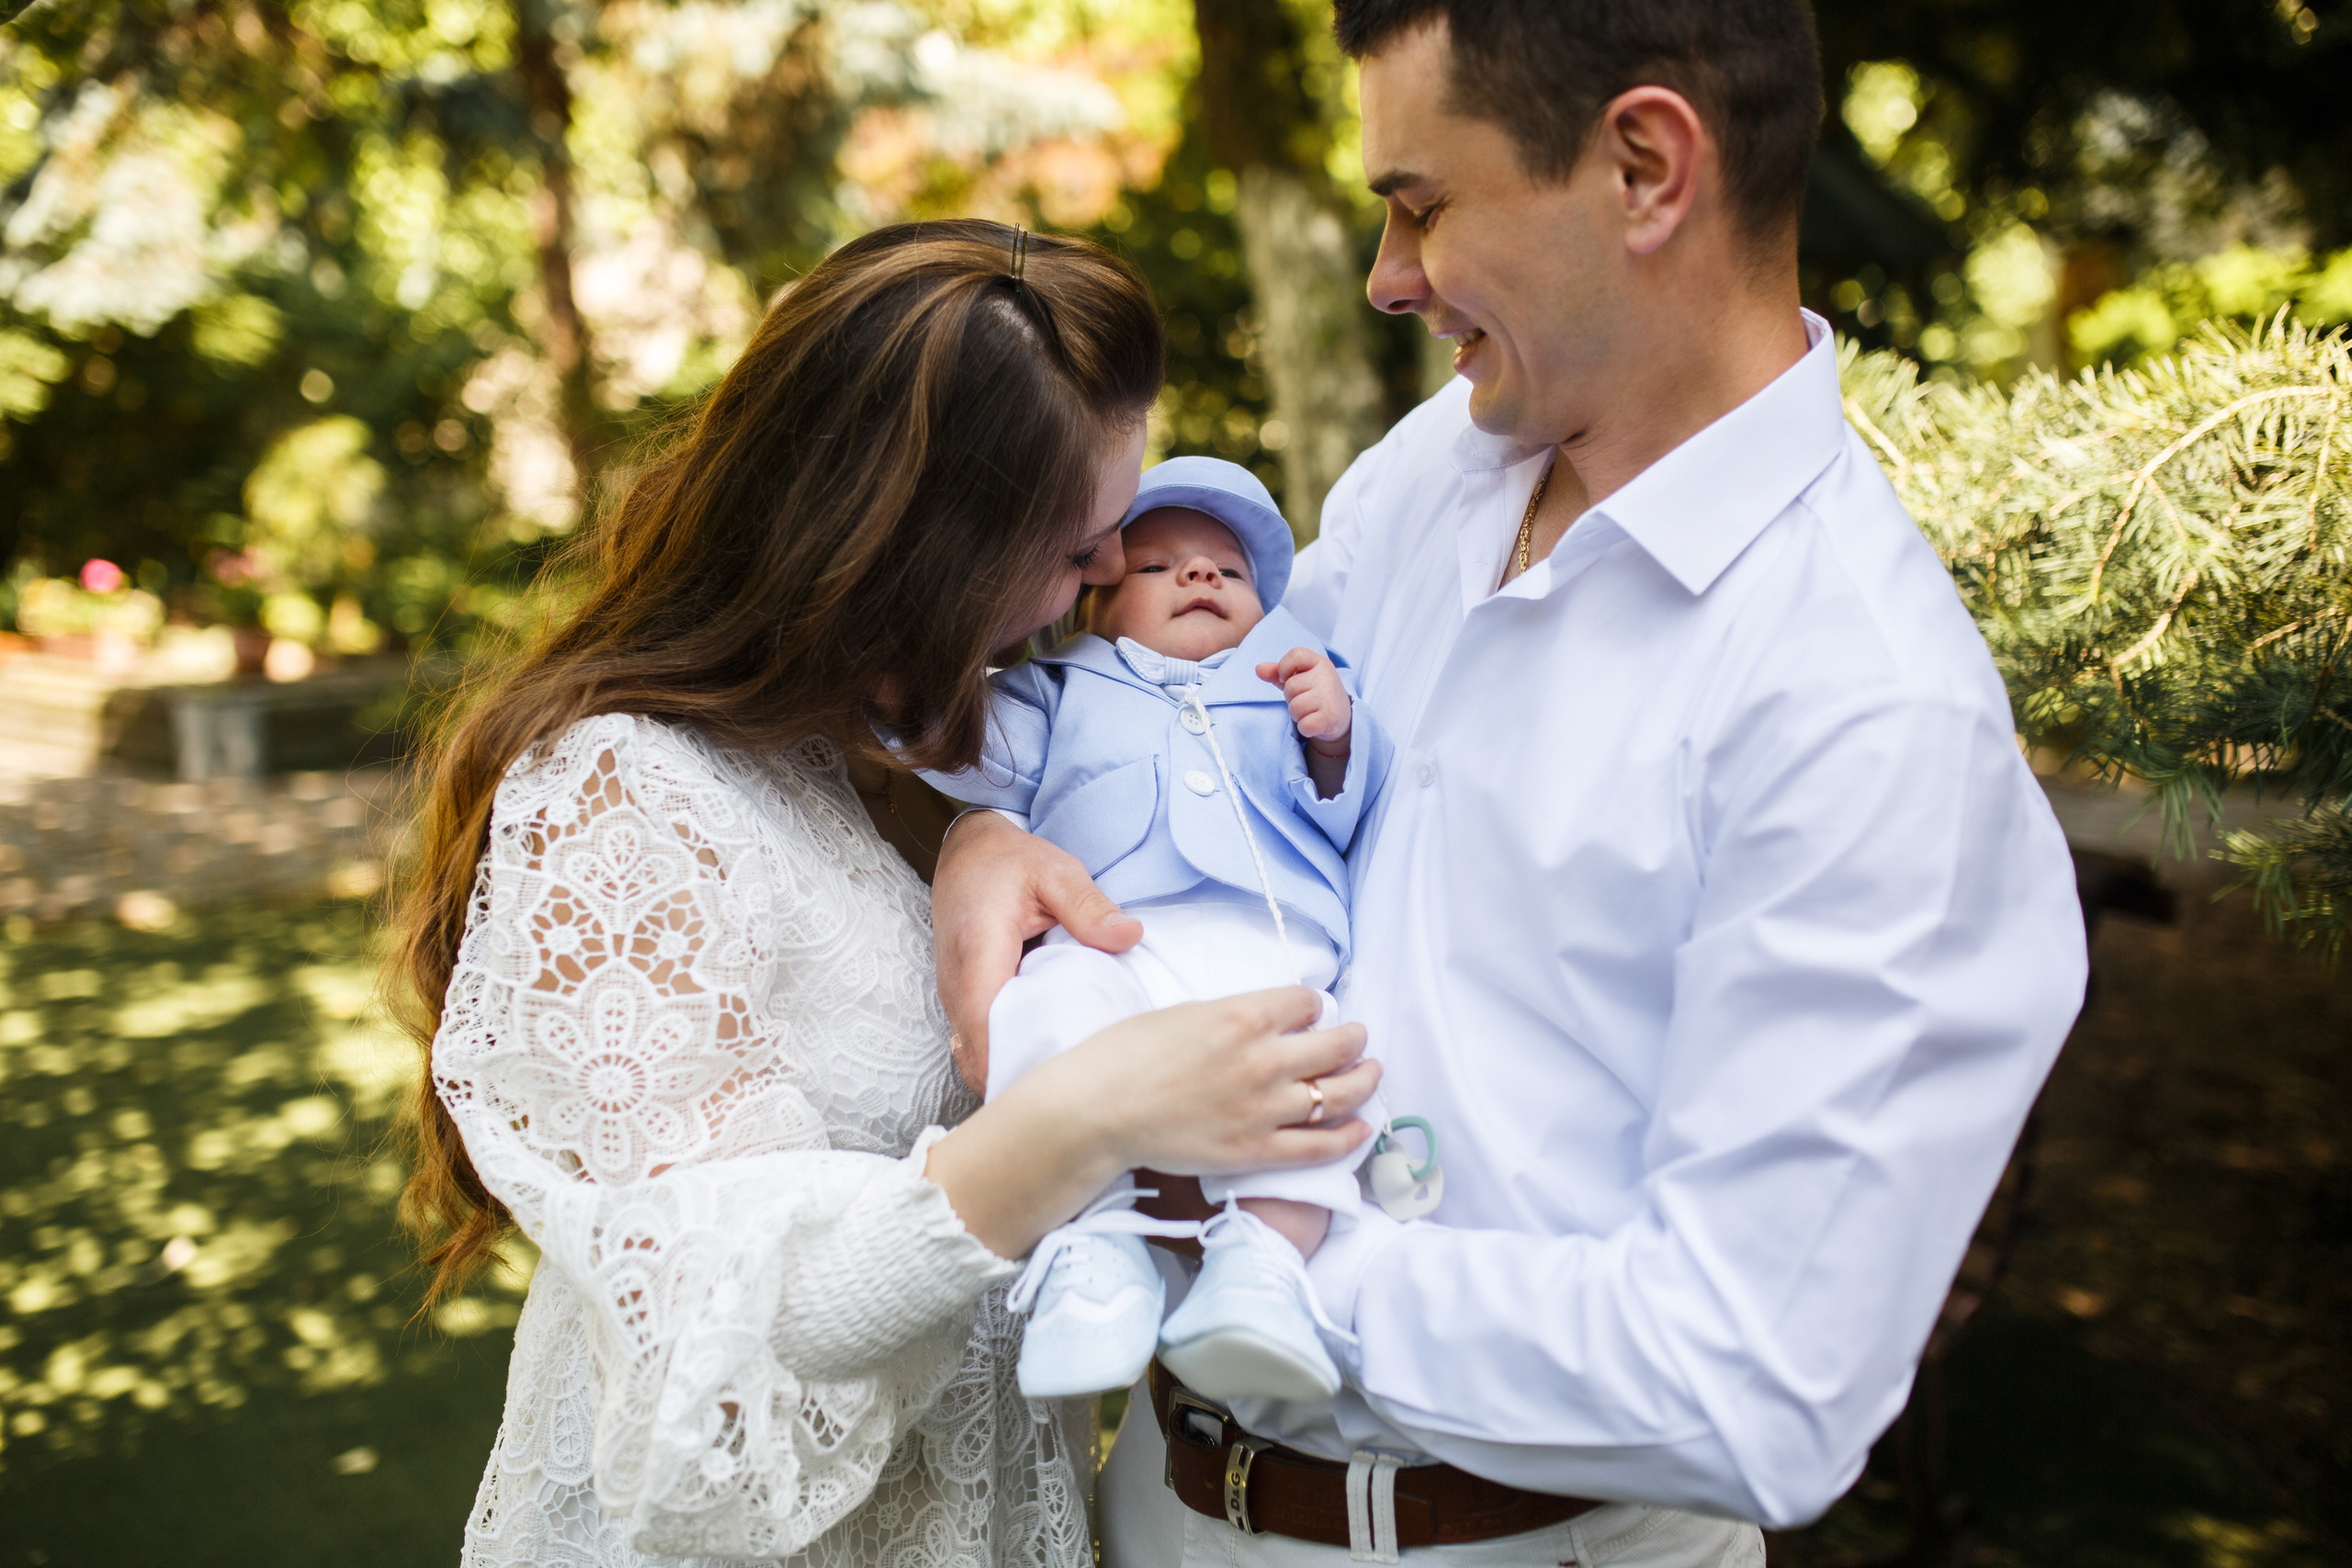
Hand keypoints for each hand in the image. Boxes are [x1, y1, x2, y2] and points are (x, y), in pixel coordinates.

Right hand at [922, 987, 1377, 1259]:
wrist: (1098, 1110)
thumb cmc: (1126, 1054)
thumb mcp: (1184, 1013)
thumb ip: (1232, 1015)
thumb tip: (1264, 1019)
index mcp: (1243, 1015)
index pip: (1307, 1002)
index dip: (1312, 1005)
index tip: (1309, 1012)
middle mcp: (1264, 1059)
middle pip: (1337, 1044)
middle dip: (1353, 1038)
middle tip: (1357, 1038)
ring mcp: (1265, 1108)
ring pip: (1340, 1093)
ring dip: (1365, 1081)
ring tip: (1372, 1073)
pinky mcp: (1257, 1151)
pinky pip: (1321, 1146)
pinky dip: (1349, 1136)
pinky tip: (1360, 1128)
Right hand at [932, 810, 1140, 1089]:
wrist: (968, 851)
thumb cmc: (1011, 861)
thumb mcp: (1056, 872)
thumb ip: (1089, 906)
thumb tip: (1129, 937)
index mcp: (979, 949)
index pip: (982, 1021)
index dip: (1008, 1059)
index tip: (1050, 1083)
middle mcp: (956, 980)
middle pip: (975, 1050)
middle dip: (1014, 1075)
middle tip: (1071, 1092)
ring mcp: (953, 994)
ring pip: (972, 1051)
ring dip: (1008, 1067)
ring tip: (1061, 1081)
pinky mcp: (960, 999)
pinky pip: (974, 1040)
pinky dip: (1002, 1053)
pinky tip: (1042, 1056)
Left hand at [1257, 648, 1351, 752]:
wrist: (1341, 716)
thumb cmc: (1314, 693)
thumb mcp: (1299, 678)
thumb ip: (1277, 672)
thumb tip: (1258, 669)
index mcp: (1320, 662)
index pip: (1295, 656)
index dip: (1285, 668)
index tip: (1289, 678)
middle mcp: (1327, 676)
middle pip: (1290, 687)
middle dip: (1292, 698)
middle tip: (1306, 700)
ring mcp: (1329, 697)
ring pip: (1295, 707)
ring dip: (1298, 714)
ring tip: (1311, 711)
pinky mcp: (1330, 718)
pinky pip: (1303, 725)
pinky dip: (1305, 728)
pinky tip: (1315, 723)